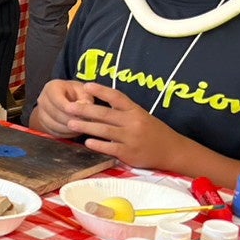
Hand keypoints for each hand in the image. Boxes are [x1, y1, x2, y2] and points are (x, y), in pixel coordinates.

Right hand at [31, 79, 89, 137]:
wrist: (63, 99)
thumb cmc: (74, 93)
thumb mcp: (82, 90)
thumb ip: (85, 97)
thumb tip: (85, 106)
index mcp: (51, 88)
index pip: (58, 100)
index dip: (69, 109)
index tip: (81, 114)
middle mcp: (42, 100)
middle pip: (55, 114)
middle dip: (71, 120)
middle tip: (85, 123)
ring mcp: (41, 113)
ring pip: (54, 125)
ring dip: (69, 128)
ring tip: (82, 127)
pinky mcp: (43, 124)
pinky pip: (53, 132)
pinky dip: (65, 133)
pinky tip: (75, 130)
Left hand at [61, 83, 180, 170]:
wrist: (172, 151)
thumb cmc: (152, 132)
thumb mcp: (141, 116)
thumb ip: (122, 112)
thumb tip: (97, 106)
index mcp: (135, 110)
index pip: (116, 97)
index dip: (101, 90)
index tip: (85, 86)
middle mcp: (133, 122)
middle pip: (105, 114)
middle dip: (84, 110)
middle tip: (68, 107)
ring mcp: (130, 138)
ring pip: (104, 130)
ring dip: (86, 126)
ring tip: (70, 123)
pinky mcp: (129, 153)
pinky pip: (109, 148)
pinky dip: (97, 144)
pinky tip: (87, 142)